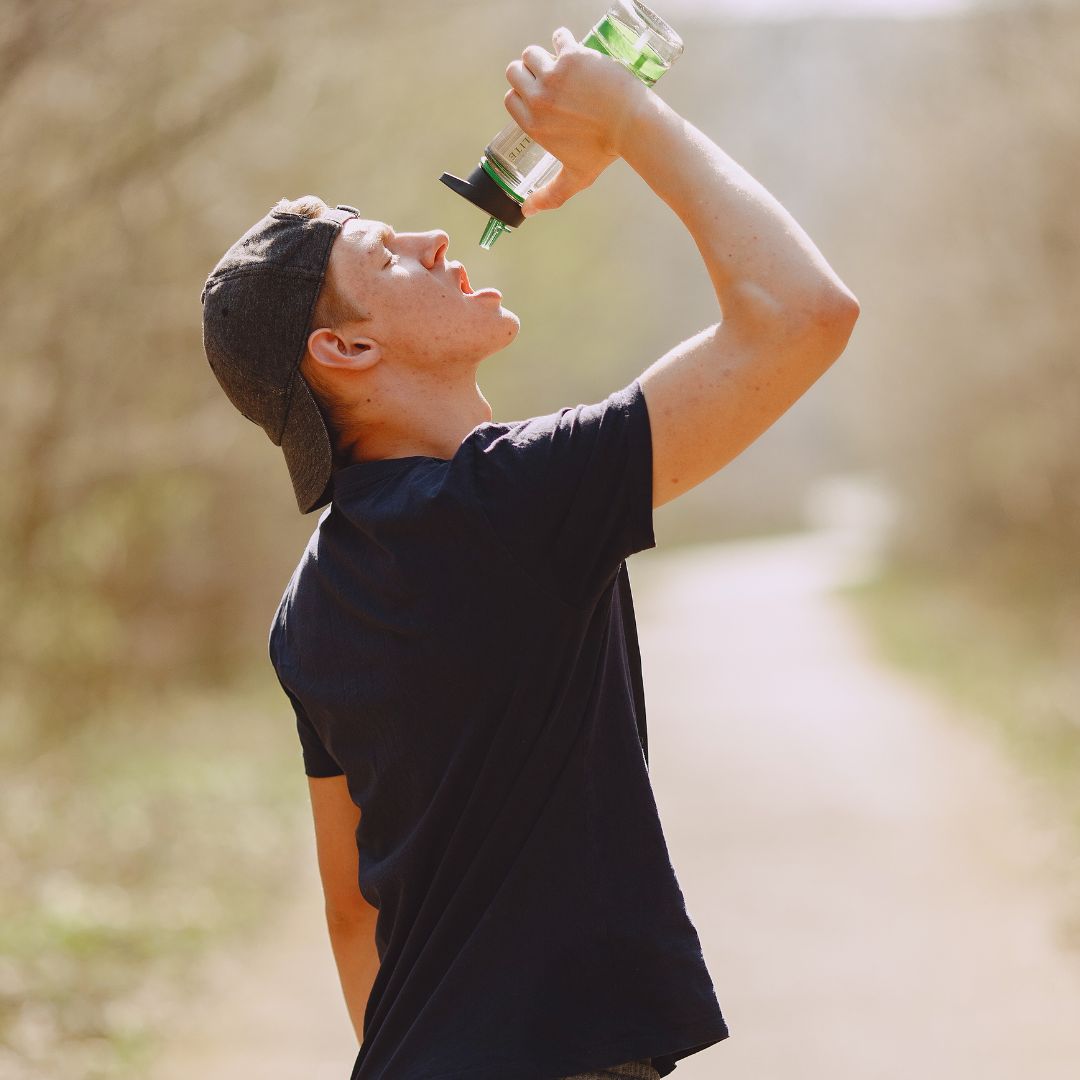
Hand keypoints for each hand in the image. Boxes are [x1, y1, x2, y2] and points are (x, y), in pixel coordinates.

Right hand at [503, 26, 647, 216]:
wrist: (632, 126)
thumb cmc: (604, 153)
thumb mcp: (574, 178)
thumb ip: (549, 196)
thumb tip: (526, 212)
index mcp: (534, 125)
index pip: (511, 100)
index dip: (521, 94)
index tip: (536, 94)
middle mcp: (538, 100)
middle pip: (515, 73)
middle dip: (527, 72)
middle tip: (546, 76)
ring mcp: (554, 77)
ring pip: (532, 53)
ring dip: (542, 55)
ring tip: (558, 60)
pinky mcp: (572, 57)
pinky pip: (558, 38)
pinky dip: (563, 39)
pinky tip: (570, 45)